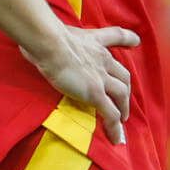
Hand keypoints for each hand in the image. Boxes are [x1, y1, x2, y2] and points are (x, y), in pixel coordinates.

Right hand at [20, 21, 140, 145]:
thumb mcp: (54, 31)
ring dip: (123, 107)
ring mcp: (101, 78)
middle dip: (125, 88)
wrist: (50, 44)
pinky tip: (115, 138)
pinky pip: (110, 114)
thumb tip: (33, 42)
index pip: (114, 37)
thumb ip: (52, 36)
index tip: (135, 41)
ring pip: (121, 94)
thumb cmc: (46, 36)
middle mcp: (102, 60)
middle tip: (123, 99)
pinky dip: (115, 127)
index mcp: (93, 43)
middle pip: (122, 74)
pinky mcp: (95, 94)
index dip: (128, 39)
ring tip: (121, 119)